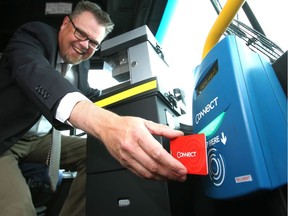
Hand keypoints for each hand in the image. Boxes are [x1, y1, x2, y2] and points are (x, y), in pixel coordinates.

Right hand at [70, 100, 186, 181]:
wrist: (107, 128)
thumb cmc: (125, 125)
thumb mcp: (146, 122)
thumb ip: (164, 129)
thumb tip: (177, 134)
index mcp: (138, 135)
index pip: (157, 153)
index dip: (171, 163)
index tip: (181, 167)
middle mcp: (131, 148)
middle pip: (154, 166)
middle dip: (170, 173)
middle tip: (181, 175)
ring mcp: (127, 158)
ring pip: (147, 173)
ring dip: (163, 177)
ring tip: (174, 177)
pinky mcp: (125, 164)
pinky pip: (140, 174)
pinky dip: (152, 178)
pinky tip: (160, 176)